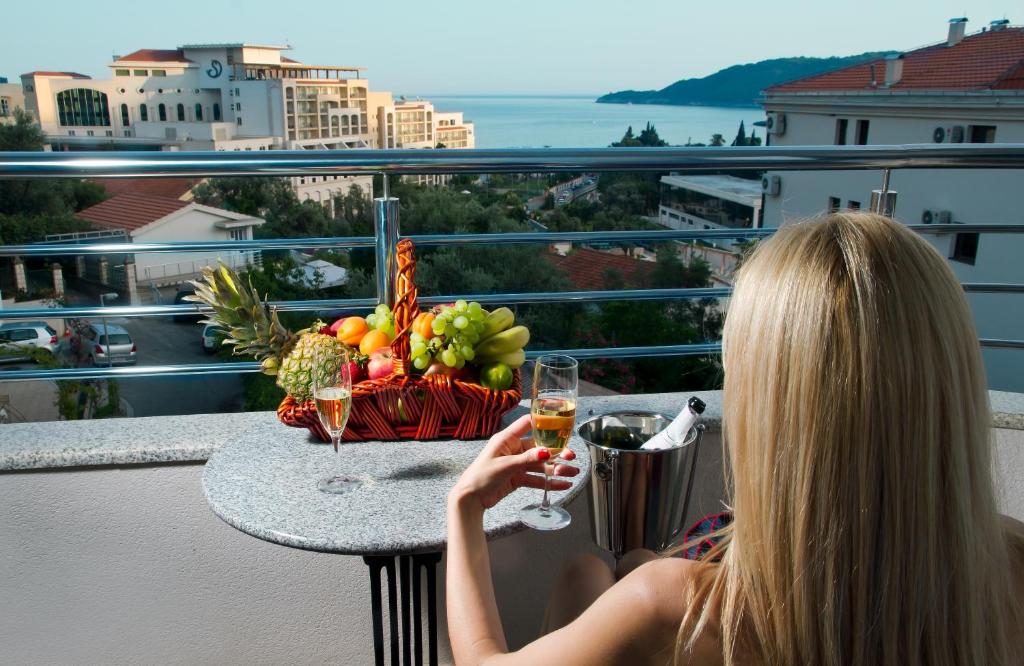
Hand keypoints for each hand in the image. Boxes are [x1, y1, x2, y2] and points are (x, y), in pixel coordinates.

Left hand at [450, 414, 578, 510]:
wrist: (471, 499)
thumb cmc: (481, 476)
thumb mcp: (505, 466)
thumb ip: (527, 459)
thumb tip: (547, 451)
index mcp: (507, 439)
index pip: (528, 424)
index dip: (544, 422)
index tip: (561, 423)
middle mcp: (513, 449)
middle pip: (539, 447)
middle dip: (556, 452)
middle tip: (570, 456)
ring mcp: (517, 464)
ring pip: (540, 464)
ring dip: (556, 469)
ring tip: (572, 473)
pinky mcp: (518, 478)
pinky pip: (537, 479)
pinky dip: (549, 482)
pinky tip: (563, 484)